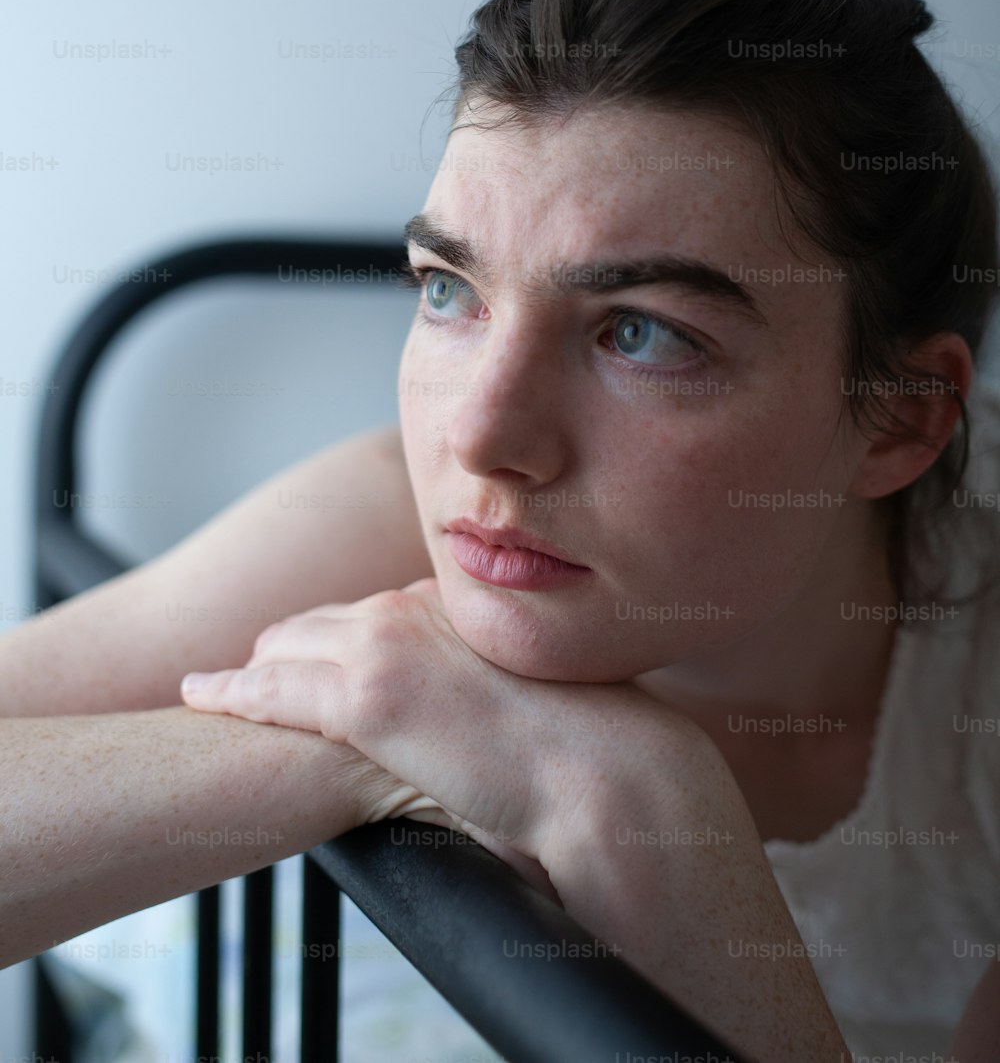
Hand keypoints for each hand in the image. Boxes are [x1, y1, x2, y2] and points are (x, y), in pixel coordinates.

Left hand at [179, 578, 677, 895]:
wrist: (603, 767)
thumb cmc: (589, 745)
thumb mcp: (538, 689)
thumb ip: (494, 681)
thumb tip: (490, 713)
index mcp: (459, 603)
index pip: (374, 609)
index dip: (340, 634)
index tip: (318, 649)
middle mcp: (417, 607)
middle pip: (321, 619)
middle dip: (284, 644)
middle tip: (252, 668)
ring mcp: (387, 647)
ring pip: (288, 646)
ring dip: (252, 667)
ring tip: (215, 685)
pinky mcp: (364, 700)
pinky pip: (271, 691)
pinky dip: (231, 693)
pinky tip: (204, 696)